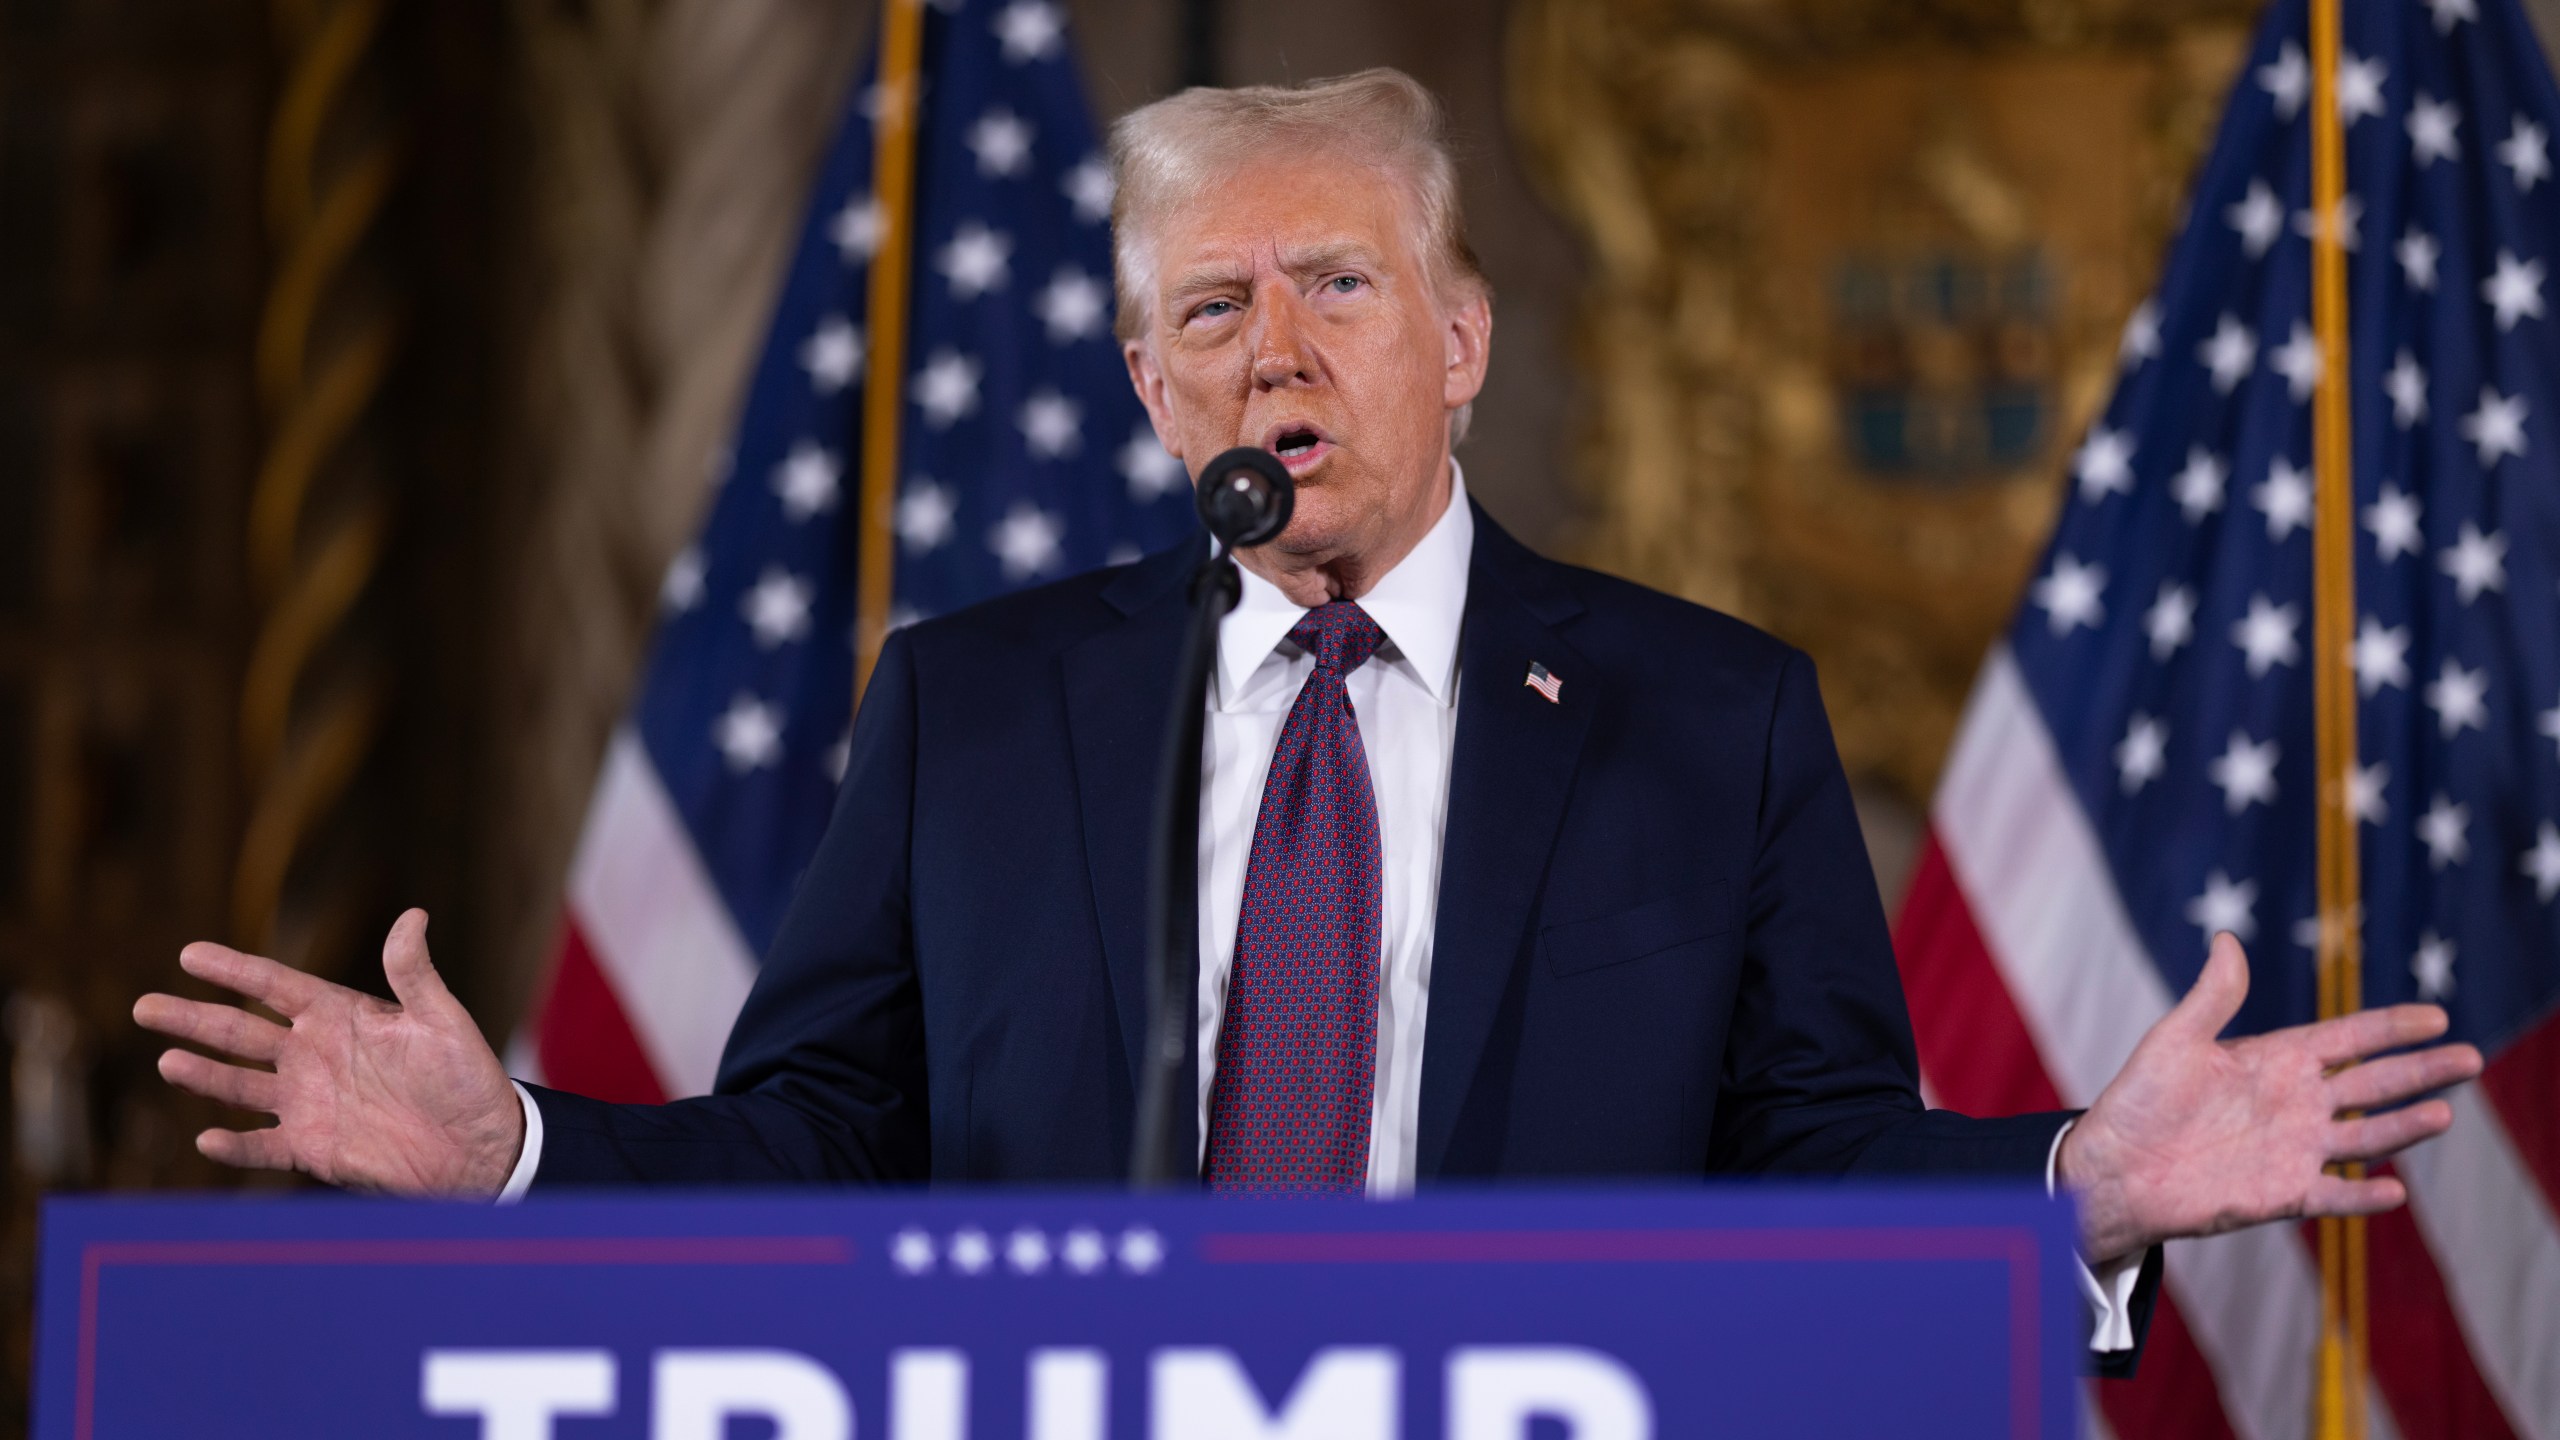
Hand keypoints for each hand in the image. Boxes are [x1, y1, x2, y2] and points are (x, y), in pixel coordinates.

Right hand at [132, 909, 523, 1196]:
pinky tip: (205, 1139)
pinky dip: (234, 1146)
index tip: (189, 953)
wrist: (481, 1146)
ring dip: (203, 1075)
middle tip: (144, 1005)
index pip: (275, 986)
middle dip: (193, 1018)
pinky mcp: (313, 1148)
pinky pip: (262, 1147)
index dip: (233, 969)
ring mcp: (308, 1103)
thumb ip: (415, 974)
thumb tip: (413, 915)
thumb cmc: (467, 1077)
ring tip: (167, 1060)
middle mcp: (314, 1056)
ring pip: (239, 1085)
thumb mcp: (442, 1020)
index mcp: (340, 1016)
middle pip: (240, 1032)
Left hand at [2058, 931, 2483, 1264]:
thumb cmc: (2140, 1100)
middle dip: (2421, 1071)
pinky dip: (2363, 1195)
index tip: (2435, 1017)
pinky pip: (2334, 1195)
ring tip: (2444, 1114)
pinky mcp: (2283, 1193)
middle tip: (2470, 1057)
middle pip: (2374, 1084)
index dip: (2390, 1029)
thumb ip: (2213, 997)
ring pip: (2366, 1137)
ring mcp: (2295, 1149)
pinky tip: (2395, 1191)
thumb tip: (2225, 939)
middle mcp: (2297, 1104)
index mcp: (2278, 1060)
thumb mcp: (2176, 1039)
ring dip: (2404, 1128)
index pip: (2349, 1039)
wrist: (2114, 1166)